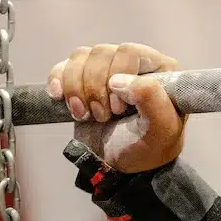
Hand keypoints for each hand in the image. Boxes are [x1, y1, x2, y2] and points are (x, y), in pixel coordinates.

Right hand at [47, 43, 185, 173]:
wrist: (120, 168)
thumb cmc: (147, 149)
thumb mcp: (162, 131)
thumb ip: (152, 100)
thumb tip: (117, 80)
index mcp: (158, 69)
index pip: (128, 52)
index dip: (117, 77)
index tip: (118, 109)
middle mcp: (132, 64)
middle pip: (101, 53)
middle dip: (95, 89)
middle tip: (103, 117)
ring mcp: (105, 71)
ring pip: (80, 57)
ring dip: (76, 90)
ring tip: (85, 115)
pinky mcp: (82, 81)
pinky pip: (63, 67)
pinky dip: (57, 82)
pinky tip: (60, 99)